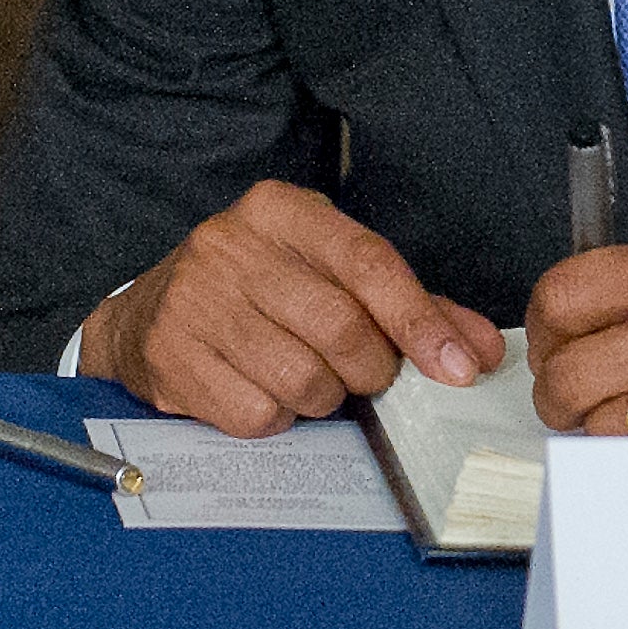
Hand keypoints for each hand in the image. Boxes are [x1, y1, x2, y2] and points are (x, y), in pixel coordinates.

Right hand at [77, 179, 504, 436]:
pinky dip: (277, 418)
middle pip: (340, 327)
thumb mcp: (327, 271)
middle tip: (367, 374)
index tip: (459, 366)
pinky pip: (257, 415)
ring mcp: (195, 302)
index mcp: (282, 210)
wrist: (148, 313)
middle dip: (372, 368)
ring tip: (311, 378)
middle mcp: (232, 246)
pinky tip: (265, 392)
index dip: (421, 320)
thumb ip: (409, 305)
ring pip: (302, 379)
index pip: (368, 262)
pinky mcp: (170, 358)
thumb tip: (479, 350)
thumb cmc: (259, 291)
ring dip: (325, 396)